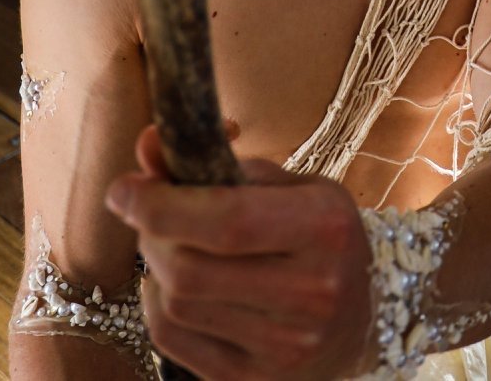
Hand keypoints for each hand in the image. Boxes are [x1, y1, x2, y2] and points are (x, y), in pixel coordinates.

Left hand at [106, 126, 373, 380]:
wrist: (366, 316)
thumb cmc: (321, 236)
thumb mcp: (290, 185)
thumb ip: (222, 163)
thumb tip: (147, 146)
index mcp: (324, 228)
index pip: (227, 220)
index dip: (161, 204)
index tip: (124, 189)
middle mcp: (311, 291)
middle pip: (190, 267)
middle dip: (152, 233)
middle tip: (150, 211)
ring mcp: (285, 346)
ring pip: (176, 304)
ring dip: (155, 267)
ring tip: (170, 244)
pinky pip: (175, 341)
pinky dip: (159, 305)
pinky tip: (175, 285)